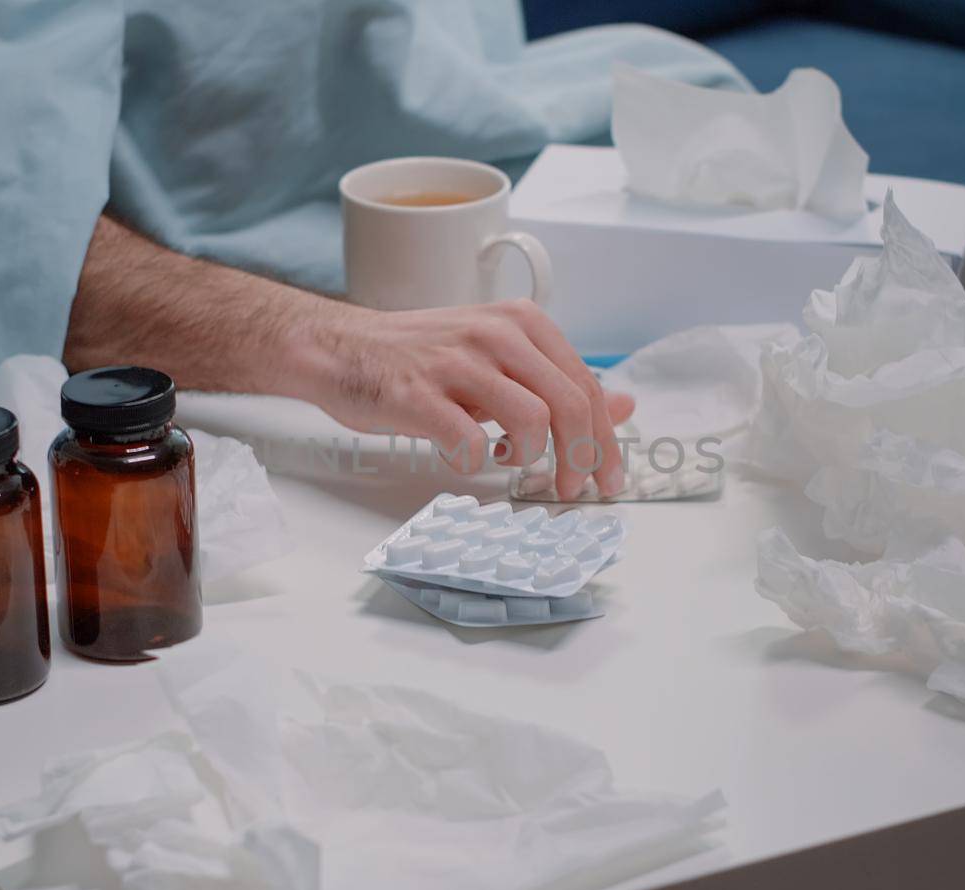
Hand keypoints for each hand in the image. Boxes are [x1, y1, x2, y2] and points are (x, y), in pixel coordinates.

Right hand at [302, 299, 632, 499]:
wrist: (340, 348)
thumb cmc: (421, 358)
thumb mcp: (499, 359)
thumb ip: (558, 381)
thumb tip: (624, 407)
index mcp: (521, 322)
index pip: (586, 385)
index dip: (606, 441)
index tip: (609, 479)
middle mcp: (495, 334)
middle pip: (570, 405)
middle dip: (582, 461)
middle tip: (572, 492)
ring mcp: (456, 362)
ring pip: (532, 421)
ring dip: (531, 461)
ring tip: (511, 465)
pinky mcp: (417, 395)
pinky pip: (469, 442)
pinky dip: (476, 463)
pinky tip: (468, 458)